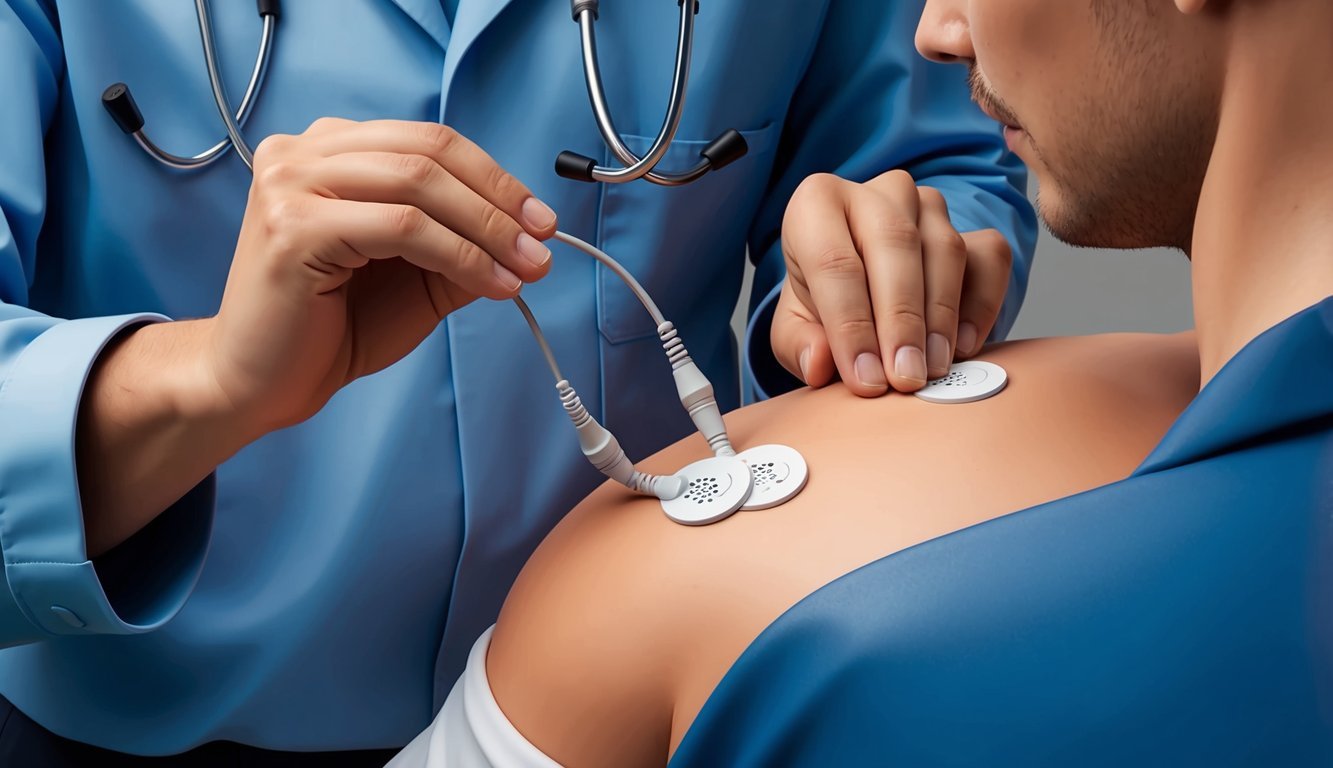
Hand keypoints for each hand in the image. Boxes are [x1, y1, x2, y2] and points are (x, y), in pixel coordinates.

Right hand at [202, 117, 558, 432]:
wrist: (258, 383)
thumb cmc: (328, 327)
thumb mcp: (414, 277)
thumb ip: (460, 244)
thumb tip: (528, 235)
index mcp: (329, 149)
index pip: (429, 142)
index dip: (495, 177)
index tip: (541, 219)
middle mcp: (301, 152)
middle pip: (429, 153)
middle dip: (499, 202)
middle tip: (543, 243)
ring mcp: (290, 183)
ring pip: (419, 185)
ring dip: (488, 229)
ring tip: (526, 267)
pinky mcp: (294, 226)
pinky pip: (402, 229)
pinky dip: (460, 255)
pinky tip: (490, 283)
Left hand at [771, 170, 1012, 395]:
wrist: (864, 296)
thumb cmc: (823, 306)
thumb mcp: (794, 329)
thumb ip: (799, 345)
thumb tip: (819, 362)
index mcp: (816, 204)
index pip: (833, 261)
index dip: (850, 326)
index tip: (865, 379)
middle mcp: (875, 194)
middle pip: (894, 244)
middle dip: (901, 320)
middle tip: (904, 377)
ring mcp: (929, 206)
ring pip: (945, 249)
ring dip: (941, 317)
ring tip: (931, 369)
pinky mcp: (973, 228)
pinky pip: (990, 257)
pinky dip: (982, 305)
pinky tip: (964, 347)